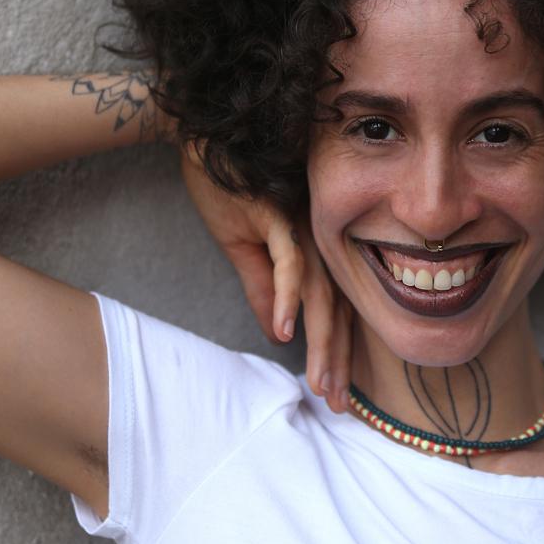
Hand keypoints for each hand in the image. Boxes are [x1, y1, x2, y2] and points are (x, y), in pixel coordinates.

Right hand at [180, 147, 351, 412]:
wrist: (203, 137)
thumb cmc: (228, 185)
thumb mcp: (242, 247)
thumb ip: (263, 288)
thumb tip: (280, 334)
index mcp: (313, 247)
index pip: (330, 307)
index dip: (336, 352)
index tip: (336, 395)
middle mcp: (316, 237)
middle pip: (334, 306)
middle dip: (337, 359)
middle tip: (340, 406)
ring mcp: (301, 223)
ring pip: (318, 290)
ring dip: (320, 339)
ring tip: (322, 382)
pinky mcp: (278, 210)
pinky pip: (288, 257)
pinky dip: (287, 294)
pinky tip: (286, 329)